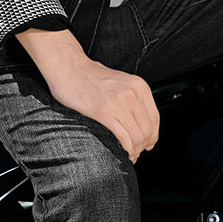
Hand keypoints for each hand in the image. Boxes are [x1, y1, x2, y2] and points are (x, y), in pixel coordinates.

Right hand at [14, 27, 159, 162]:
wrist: (67, 66)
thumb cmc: (89, 74)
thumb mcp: (120, 81)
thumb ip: (132, 97)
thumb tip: (139, 121)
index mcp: (139, 86)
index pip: (155, 118)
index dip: (153, 136)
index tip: (149, 144)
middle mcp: (133, 94)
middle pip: (147, 130)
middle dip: (144, 146)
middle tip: (137, 153)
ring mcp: (120, 103)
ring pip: (137, 136)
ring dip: (135, 150)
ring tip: (130, 155)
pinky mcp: (104, 112)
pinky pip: (123, 138)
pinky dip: (126, 150)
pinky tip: (122, 153)